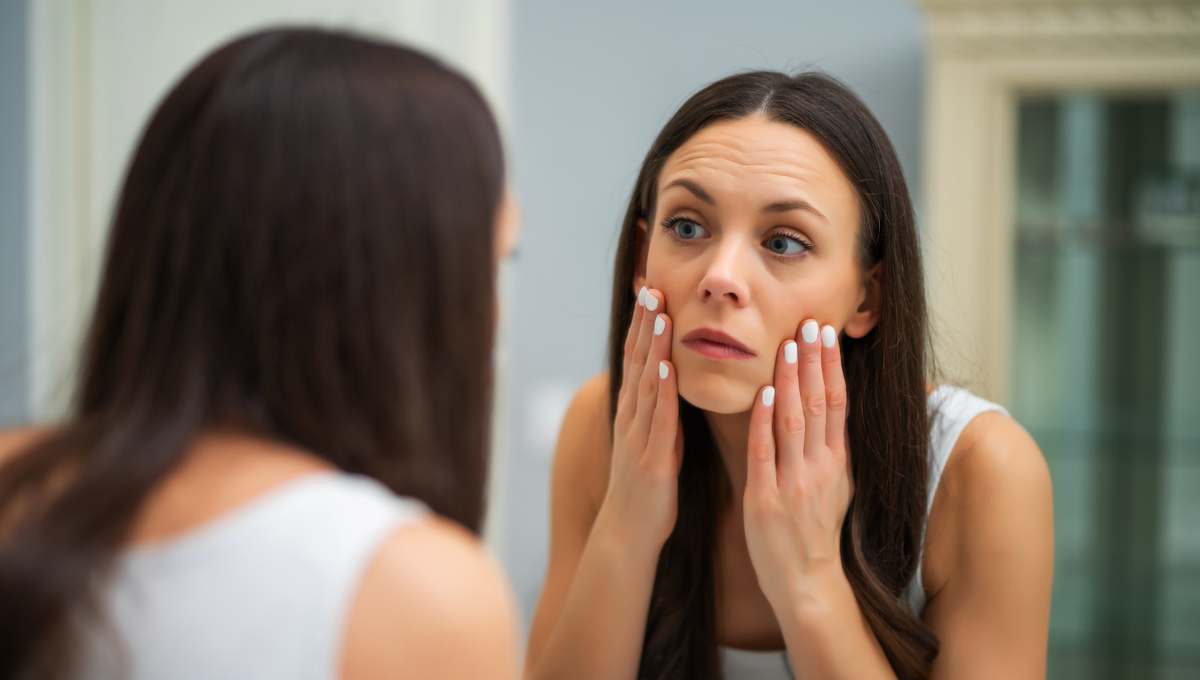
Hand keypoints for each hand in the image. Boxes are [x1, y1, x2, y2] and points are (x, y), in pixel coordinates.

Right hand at [597, 287, 681, 553]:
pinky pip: (657, 419)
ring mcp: (638, 436)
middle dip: (644, 322)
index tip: (652, 289)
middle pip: (637, 360)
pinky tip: (665, 367)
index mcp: (635, 411)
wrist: (628, 532)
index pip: (638, 358)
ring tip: (659, 312)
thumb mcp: (654, 438)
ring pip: (645, 382)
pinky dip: (660, 391)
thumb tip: (672, 379)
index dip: (644, 324)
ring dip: (651, 346)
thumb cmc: (647, 487)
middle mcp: (632, 416)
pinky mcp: (651, 457)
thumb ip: (661, 409)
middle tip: (650, 284)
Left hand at [743, 319, 854, 611]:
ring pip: (792, 421)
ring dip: (789, 381)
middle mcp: (819, 467)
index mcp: (836, 462)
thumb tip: (834, 410)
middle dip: (813, 362)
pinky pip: (764, 452)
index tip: (825, 334)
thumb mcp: (837, 486)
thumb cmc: (816, 532)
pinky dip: (763, 420)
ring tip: (787, 346)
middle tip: (809, 324)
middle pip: (817, 404)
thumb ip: (832, 448)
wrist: (806, 581)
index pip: (836, 404)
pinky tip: (762, 392)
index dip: (831, 367)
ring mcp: (793, 482)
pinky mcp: (765, 498)